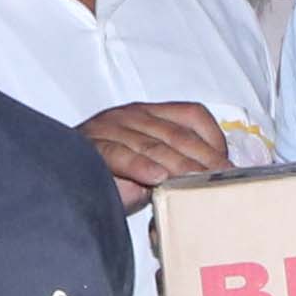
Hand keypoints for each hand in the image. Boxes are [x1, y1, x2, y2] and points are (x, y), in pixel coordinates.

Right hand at [79, 100, 233, 211]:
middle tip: (223, 180)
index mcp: (151, 114)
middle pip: (178, 134)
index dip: (214, 138)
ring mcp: (111, 128)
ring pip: (153, 145)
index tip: (228, 164)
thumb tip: (215, 178)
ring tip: (199, 181)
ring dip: (180, 165)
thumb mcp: (152, 167)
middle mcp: (133, 115)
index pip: (193, 114)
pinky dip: (140, 166)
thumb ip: (177, 164)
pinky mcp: (92, 146)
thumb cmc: (112, 176)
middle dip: (205, 159)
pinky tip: (157, 179)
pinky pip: (120, 154)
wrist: (66, 180)